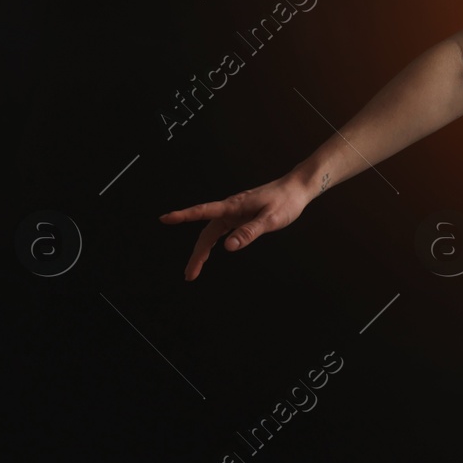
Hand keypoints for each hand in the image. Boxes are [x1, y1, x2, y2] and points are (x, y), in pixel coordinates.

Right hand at [159, 175, 310, 281]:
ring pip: (212, 233)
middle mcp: (231, 209)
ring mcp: (235, 212)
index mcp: (234, 206)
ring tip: (195, 270)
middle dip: (196, 254)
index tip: (165, 218)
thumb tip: (227, 247)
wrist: (297, 188)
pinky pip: (221, 230)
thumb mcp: (271, 219)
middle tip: (189, 274)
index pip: (203, 211)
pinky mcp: (241, 215)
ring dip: (202, 251)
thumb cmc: (286, 201)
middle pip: (206, 233)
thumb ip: (249, 232)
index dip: (183, 216)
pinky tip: (210, 251)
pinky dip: (212, 242)